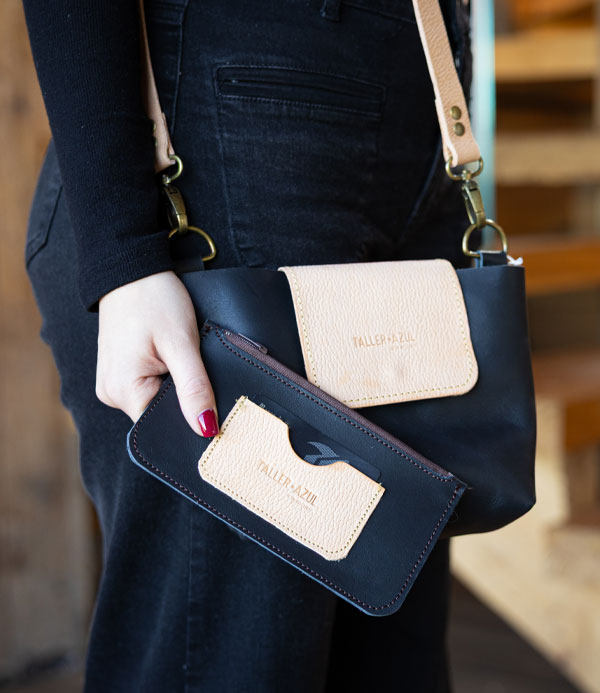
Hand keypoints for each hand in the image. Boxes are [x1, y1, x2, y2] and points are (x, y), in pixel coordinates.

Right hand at [96, 270, 218, 436]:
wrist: (132, 269)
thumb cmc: (154, 299)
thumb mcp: (181, 344)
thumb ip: (194, 388)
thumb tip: (205, 429)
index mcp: (123, 391)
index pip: (163, 427)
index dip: (191, 420)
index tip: (214, 407)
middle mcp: (112, 393)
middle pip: (160, 415)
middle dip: (185, 399)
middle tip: (200, 371)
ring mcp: (113, 382)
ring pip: (156, 400)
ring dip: (176, 386)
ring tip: (183, 359)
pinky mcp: (120, 371)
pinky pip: (148, 385)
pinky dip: (166, 376)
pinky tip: (172, 357)